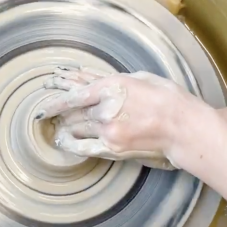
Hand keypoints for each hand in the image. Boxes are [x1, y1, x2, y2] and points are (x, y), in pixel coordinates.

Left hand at [35, 66, 212, 169]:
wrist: (183, 125)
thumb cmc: (166, 97)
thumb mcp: (138, 78)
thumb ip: (112, 82)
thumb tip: (93, 82)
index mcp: (112, 87)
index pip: (74, 94)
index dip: (55, 100)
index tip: (43, 103)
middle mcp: (106, 109)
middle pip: (73, 113)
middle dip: (59, 114)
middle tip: (48, 115)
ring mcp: (108, 131)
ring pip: (77, 129)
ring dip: (65, 127)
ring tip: (56, 127)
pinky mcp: (114, 148)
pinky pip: (85, 148)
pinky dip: (72, 145)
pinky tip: (63, 142)